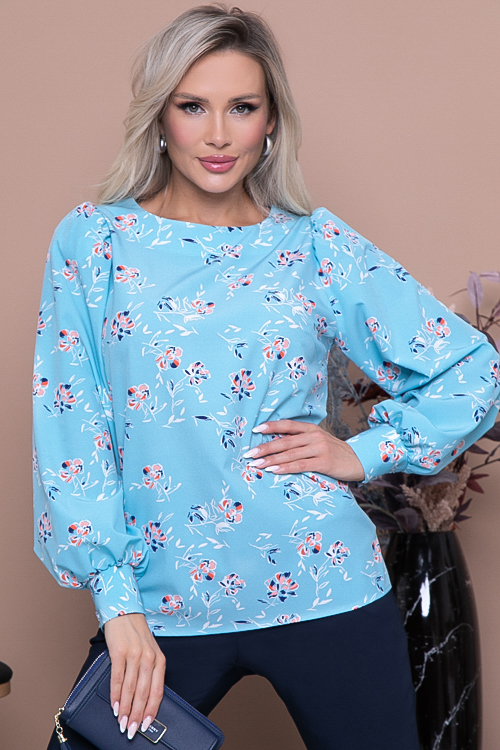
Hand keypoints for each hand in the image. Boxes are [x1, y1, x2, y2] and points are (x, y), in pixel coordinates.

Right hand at [104, 613, 165, 739]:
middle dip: (137, 715)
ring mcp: (134, 654)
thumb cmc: (137, 634)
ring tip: (121, 722)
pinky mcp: (119, 651)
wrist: (124, 611)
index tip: (146, 724)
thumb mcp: (149, 651)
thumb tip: (144, 699)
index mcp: (159, 659)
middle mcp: (149, 657)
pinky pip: (117, 678)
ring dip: (125, 708)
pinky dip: (115, 694)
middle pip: (144, 693)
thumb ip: (149, 671)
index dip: (152, 710)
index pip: (158, 690)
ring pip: (131, 688)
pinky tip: (114, 705)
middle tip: (131, 730)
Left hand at [244, 419, 364, 481]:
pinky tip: (273, 470)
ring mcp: (319, 448)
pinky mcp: (323, 462)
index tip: (254, 430)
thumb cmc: (334, 452)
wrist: (358, 461)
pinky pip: (300, 465)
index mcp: (311, 429)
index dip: (271, 426)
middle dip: (264, 448)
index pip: (287, 424)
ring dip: (271, 460)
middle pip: (284, 441)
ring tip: (256, 464)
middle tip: (248, 453)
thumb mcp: (319, 440)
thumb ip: (301, 440)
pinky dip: (285, 468)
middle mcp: (314, 436)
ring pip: (290, 454)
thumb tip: (276, 443)